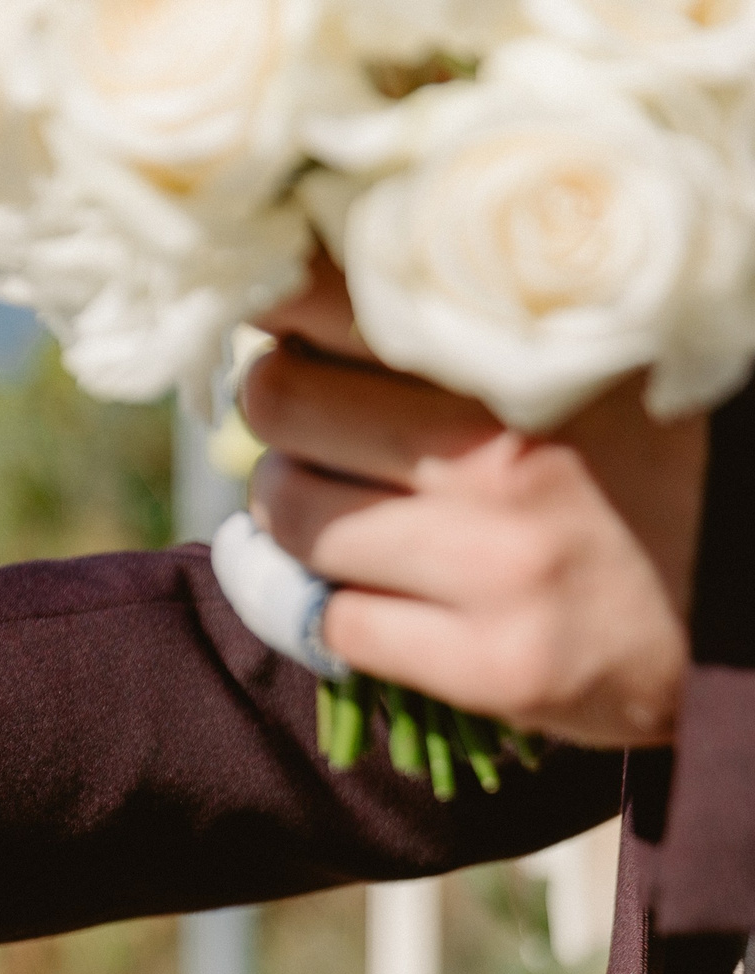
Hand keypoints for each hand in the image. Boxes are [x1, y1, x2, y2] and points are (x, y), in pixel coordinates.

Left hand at [245, 258, 706, 748]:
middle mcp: (507, 457)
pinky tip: (385, 596)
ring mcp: (498, 566)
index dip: (279, 310)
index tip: (277, 325)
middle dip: (279, 417)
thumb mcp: (578, 366)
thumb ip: (466, 328)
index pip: (333, 297)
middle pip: (282, 403)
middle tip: (311, 429)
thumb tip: (300, 295)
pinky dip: (335, 612)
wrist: (742, 613)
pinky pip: (332, 624)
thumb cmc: (643, 472)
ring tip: (344, 510)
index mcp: (529, 356)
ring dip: (293, 518)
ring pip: (291, 519)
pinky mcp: (494, 665)